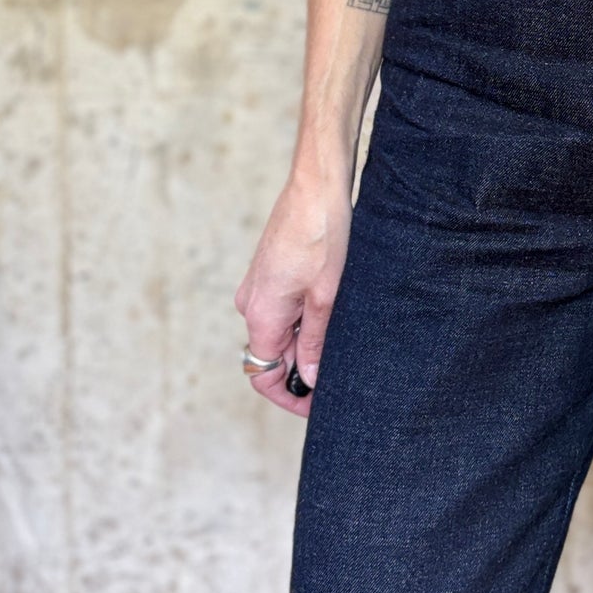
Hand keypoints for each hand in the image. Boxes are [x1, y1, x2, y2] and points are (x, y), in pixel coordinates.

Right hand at [234, 168, 351, 417]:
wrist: (316, 186)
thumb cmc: (323, 235)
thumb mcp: (326, 297)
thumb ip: (313, 342)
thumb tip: (307, 379)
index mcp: (261, 314)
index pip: (262, 375)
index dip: (289, 398)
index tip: (316, 406)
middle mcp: (251, 304)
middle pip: (271, 355)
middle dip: (301, 370)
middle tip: (340, 376)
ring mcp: (257, 287)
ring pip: (278, 332)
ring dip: (304, 344)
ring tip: (341, 342)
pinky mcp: (267, 273)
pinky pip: (280, 310)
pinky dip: (301, 321)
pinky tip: (331, 314)